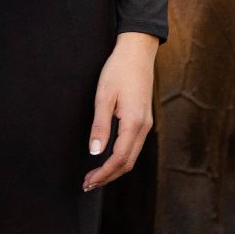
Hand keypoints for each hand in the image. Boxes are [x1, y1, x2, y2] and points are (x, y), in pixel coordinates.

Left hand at [83, 32, 157, 190]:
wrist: (137, 50)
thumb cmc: (118, 69)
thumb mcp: (104, 96)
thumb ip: (100, 126)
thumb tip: (95, 153)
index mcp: (134, 123)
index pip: (119, 159)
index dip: (103, 173)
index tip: (88, 181)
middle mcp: (144, 127)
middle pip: (128, 163)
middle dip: (108, 176)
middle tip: (88, 183)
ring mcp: (146, 123)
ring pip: (132, 156)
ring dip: (114, 168)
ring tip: (95, 175)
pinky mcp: (144, 118)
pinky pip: (134, 146)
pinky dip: (121, 157)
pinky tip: (108, 157)